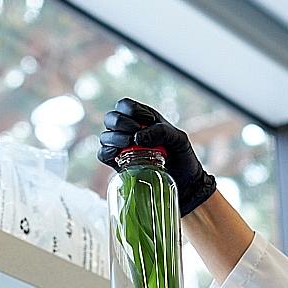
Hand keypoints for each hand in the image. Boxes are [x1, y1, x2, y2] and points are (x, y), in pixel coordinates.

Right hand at [97, 98, 217, 215]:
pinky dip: (108, 152)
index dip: (133, 110)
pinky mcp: (118, 164)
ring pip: (105, 136)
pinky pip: (103, 154)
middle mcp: (129, 131)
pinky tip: (120, 154)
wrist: (185, 182)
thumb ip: (161, 132)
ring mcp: (122, 147)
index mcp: (142, 118)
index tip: (150, 121)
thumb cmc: (182, 157)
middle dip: (122, 124)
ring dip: (116, 138)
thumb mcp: (179, 139)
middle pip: (111, 118)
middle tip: (137, 134)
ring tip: (132, 145)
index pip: (125, 105)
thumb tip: (137, 138)